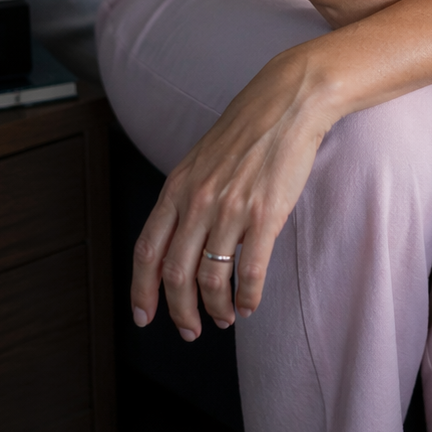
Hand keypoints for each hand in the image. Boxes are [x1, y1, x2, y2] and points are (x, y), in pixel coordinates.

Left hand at [130, 48, 335, 336]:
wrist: (289, 102)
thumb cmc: (249, 128)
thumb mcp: (201, 159)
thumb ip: (187, 197)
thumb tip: (182, 240)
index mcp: (177, 187)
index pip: (147, 251)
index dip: (142, 290)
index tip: (144, 316)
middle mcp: (198, 201)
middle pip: (175, 275)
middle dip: (179, 312)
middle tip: (190, 330)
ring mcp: (230, 210)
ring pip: (211, 280)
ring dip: (215, 309)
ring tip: (224, 317)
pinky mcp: (265, 215)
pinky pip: (250, 273)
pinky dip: (247, 298)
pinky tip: (249, 304)